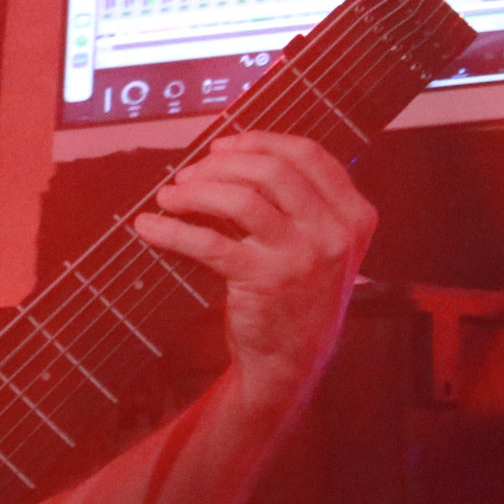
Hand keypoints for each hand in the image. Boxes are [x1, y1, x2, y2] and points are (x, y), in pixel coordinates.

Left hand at [131, 131, 375, 418]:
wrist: (291, 362)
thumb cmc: (297, 293)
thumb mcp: (319, 243)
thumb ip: (296, 201)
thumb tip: (229, 155)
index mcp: (354, 214)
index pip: (306, 153)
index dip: (258, 141)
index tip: (222, 146)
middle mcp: (335, 232)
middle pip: (270, 169)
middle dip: (220, 165)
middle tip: (188, 176)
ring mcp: (302, 256)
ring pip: (240, 198)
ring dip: (194, 193)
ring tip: (168, 197)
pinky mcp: (264, 281)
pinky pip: (209, 242)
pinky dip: (172, 231)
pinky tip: (149, 228)